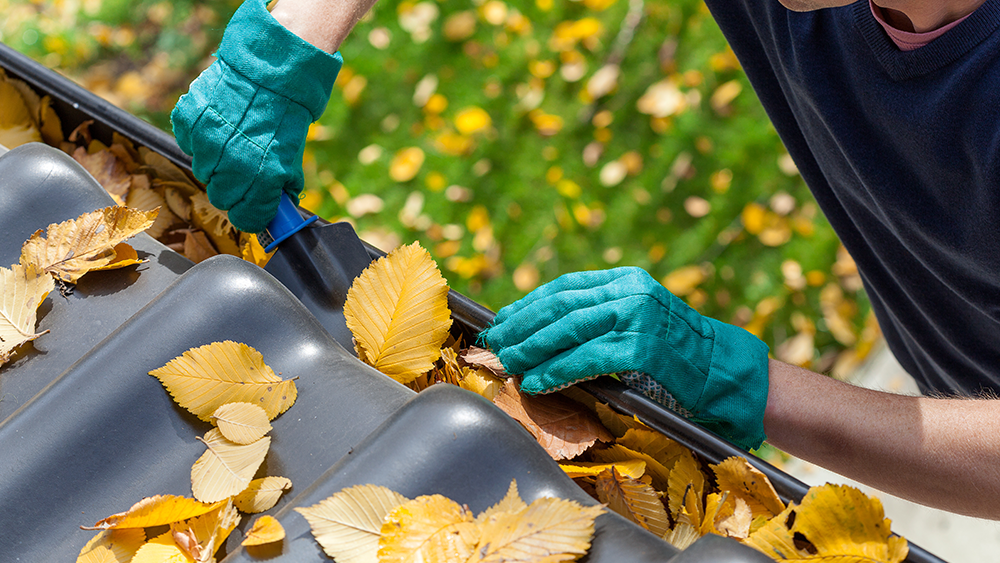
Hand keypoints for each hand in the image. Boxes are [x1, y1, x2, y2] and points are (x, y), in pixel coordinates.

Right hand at [171, 0, 341, 232]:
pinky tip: (218, 125)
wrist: (270, 69)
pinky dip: (200, 139)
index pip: (246, 219)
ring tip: (233, 140)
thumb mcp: (292, 155)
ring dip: (216, 163)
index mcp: (262, 178)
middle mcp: (232, 164)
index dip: (251, 214)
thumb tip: (279, 208)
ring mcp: (207, 142)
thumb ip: (282, 186)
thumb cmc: (285, 114)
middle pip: (222, 198)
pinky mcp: (189, 121)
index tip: (254, 208)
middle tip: (244, 171)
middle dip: (234, 189)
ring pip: (203, 172)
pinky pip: (188, 144)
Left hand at [480, 267, 769, 449]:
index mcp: (626, 279)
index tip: (503, 321)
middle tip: (495, 344)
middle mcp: (631, 291)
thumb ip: (600, 316)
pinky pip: (587, 359)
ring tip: (509, 363)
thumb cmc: (678, 353)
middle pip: (560, 305)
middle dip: (522, 326)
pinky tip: (537, 382)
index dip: (528, 304)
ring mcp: (638, 317)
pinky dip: (557, 371)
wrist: (726, 372)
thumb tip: (543, 331)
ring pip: (569, 330)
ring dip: (532, 349)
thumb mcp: (639, 319)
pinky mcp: (644, 348)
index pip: (564, 287)